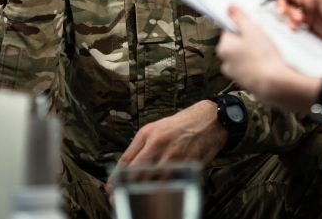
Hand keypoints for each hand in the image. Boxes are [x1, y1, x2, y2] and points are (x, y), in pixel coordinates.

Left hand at [107, 101, 226, 189]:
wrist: (209, 119)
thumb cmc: (182, 125)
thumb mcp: (157, 129)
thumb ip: (142, 147)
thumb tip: (126, 168)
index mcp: (148, 133)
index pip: (126, 161)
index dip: (116, 179)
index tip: (112, 189)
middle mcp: (158, 143)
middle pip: (136, 174)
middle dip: (126, 190)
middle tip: (121, 201)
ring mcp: (173, 155)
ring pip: (152, 182)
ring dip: (144, 195)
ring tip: (139, 203)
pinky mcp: (187, 165)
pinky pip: (171, 184)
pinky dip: (163, 193)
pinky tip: (159, 198)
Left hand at [217, 6, 319, 112]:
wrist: (274, 83)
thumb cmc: (263, 56)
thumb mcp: (251, 29)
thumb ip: (239, 17)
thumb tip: (229, 8)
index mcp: (223, 47)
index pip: (229, 30)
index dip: (243, 28)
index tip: (253, 29)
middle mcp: (225, 62)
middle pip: (235, 43)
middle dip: (247, 41)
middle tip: (261, 40)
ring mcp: (235, 73)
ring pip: (243, 56)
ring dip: (252, 53)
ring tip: (265, 52)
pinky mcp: (245, 81)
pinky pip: (249, 67)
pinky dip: (256, 64)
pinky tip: (266, 62)